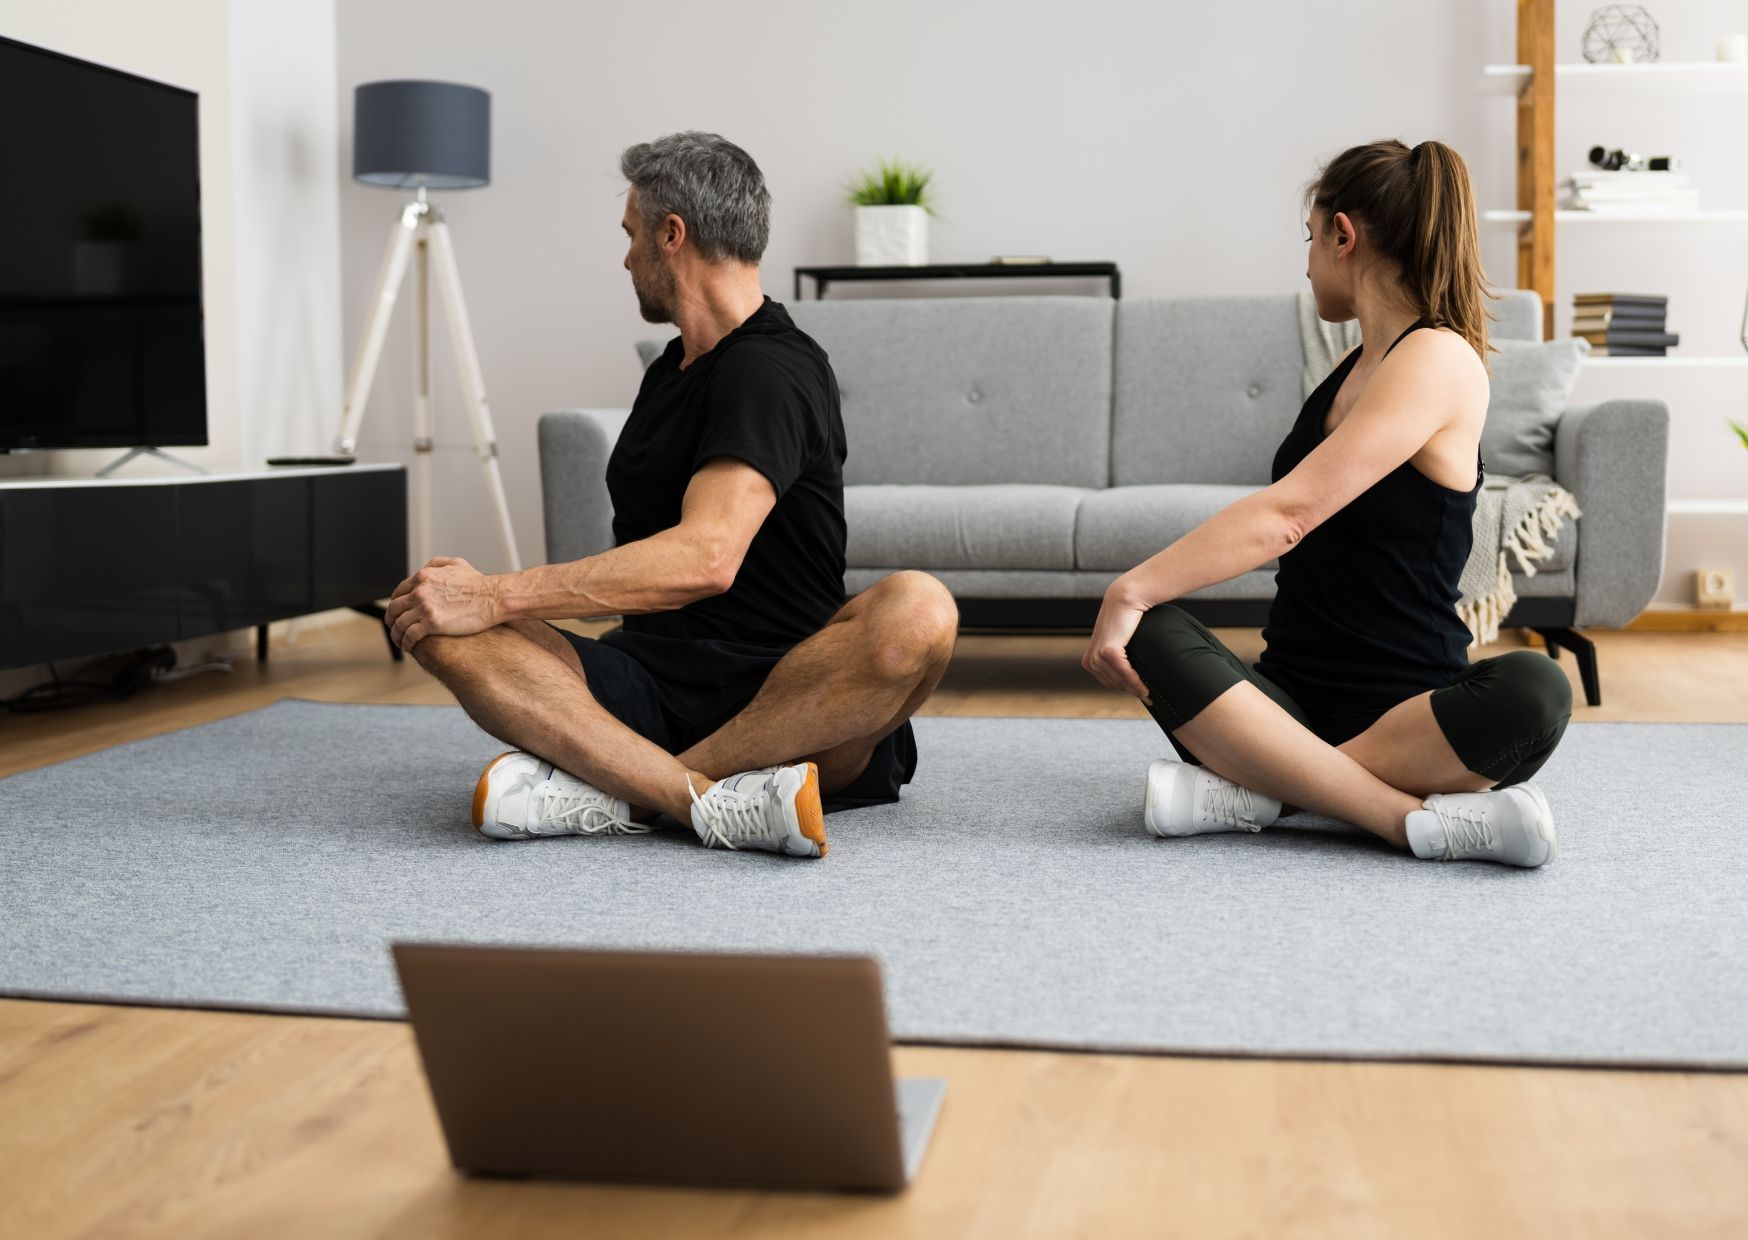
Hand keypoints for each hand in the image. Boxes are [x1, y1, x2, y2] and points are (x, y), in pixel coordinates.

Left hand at [383, 557, 500, 652]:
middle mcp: (420, 591)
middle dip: (392, 620)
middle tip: (395, 628)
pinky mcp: (432, 624)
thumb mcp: (456, 564)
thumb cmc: (480, 583)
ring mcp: (425, 607)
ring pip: (399, 624)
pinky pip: (410, 635)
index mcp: (423, 577)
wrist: (494, 597)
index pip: (398, 592)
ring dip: (397, 635)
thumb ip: (436, 564)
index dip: (395, 604)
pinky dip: (406, 643)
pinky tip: (409, 647)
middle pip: (394, 608)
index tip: (398, 613)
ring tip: (401, 642)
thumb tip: (426, 569)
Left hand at [1082, 588, 1150, 700]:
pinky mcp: (1108, 651)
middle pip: (1114, 685)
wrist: (1124, 599)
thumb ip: (1117, 658)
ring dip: (1134, 689)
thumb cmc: (1126, 620)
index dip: (1124, 689)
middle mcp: (1090, 660)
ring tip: (1147, 693)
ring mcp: (1098, 656)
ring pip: (1119, 681)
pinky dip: (1135, 682)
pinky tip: (1144, 688)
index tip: (1139, 695)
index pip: (1108, 683)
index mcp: (1089, 660)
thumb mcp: (1117, 643)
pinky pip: (1124, 673)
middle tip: (1147, 696)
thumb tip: (1129, 678)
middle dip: (1130, 691)